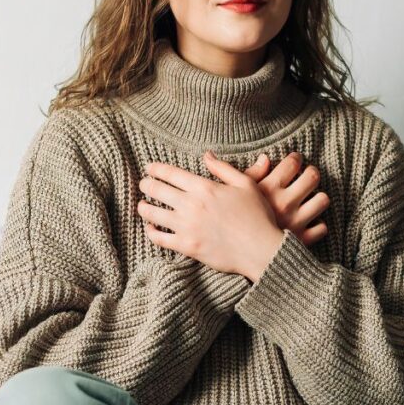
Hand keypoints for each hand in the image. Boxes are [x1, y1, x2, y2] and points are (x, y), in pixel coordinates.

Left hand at [137, 151, 284, 281]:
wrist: (261, 249)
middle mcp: (192, 205)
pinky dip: (151, 232)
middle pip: (157, 191)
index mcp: (205, 187)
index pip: (171, 174)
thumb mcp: (245, 184)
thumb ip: (223, 168)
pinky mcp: (187, 247)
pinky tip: (150, 228)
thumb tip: (207, 155)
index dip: (156, 169)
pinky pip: (160, 238)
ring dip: (144, 207)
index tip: (149, 168)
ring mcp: (187, 227)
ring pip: (153, 214)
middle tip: (143, 184)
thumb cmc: (257, 216)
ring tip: (142, 205)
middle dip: (146, 185)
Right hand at [244, 152, 329, 246]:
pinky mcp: (301, 240)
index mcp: (269, 188)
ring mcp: (295, 222)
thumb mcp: (236, 194)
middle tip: (307, 176)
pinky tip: (308, 223)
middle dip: (311, 174)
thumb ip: (251, 174)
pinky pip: (321, 228)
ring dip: (317, 199)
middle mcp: (285, 203)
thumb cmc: (233, 221)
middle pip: (312, 176)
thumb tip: (264, 157)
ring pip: (322, 200)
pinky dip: (316, 226)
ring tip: (310, 199)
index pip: (293, 163)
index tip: (295, 161)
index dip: (296, 158)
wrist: (236, 254)